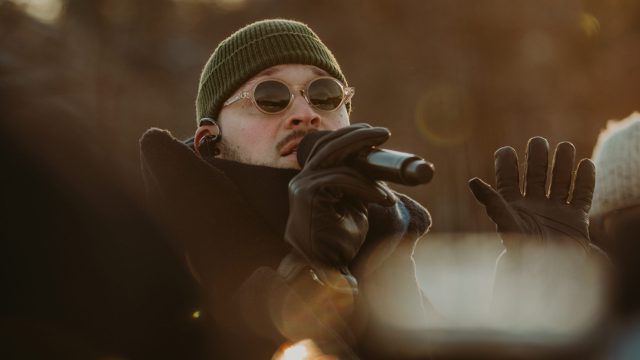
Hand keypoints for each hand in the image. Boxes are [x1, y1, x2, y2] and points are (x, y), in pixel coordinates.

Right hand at [284, 124, 396, 291]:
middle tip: (384, 133)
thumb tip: (375, 166)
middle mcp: (302, 180)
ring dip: (370, 175)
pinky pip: (342, 179)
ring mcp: (302, 186)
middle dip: (358, 137)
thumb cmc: (339, 240)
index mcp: (310, 180)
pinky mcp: (308, 194)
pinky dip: (366, 188)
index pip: (327, 148)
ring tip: (388, 196)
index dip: (348, 136)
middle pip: (329, 146)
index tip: (373, 132)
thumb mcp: (353, 205)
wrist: (327, 267)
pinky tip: (382, 200)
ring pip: (338, 163)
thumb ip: (357, 184)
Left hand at [469, 137, 594, 252]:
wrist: (552, 276)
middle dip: (537, 158)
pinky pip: (581, 196)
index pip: (508, 180)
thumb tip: (472, 181)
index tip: (505, 150)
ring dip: (562, 164)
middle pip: (535, 176)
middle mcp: (533, 207)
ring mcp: (555, 212)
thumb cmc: (524, 253)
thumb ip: (493, 202)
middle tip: (538, 141)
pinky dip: (584, 180)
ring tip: (565, 146)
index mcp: (512, 208)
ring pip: (559, 181)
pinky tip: (585, 164)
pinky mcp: (575, 220)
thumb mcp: (507, 225)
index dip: (506, 165)